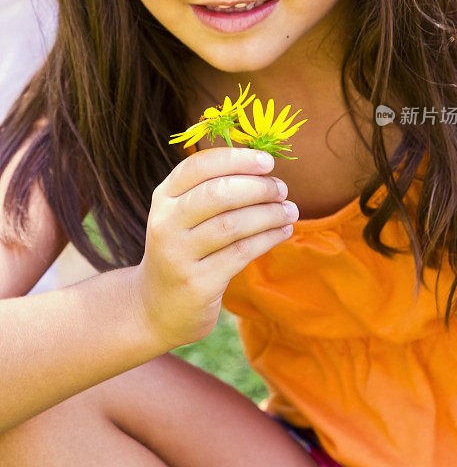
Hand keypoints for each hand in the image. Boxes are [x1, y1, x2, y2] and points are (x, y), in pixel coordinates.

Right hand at [132, 147, 298, 349]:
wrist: (157, 308)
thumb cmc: (183, 250)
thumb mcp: (182, 216)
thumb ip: (210, 188)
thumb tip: (261, 164)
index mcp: (163, 198)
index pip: (198, 166)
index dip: (236, 159)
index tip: (267, 161)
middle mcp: (166, 224)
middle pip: (218, 194)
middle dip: (257, 187)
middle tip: (281, 189)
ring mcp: (179, 255)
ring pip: (233, 225)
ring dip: (269, 214)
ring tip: (290, 211)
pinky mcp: (198, 282)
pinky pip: (241, 253)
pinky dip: (268, 238)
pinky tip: (283, 231)